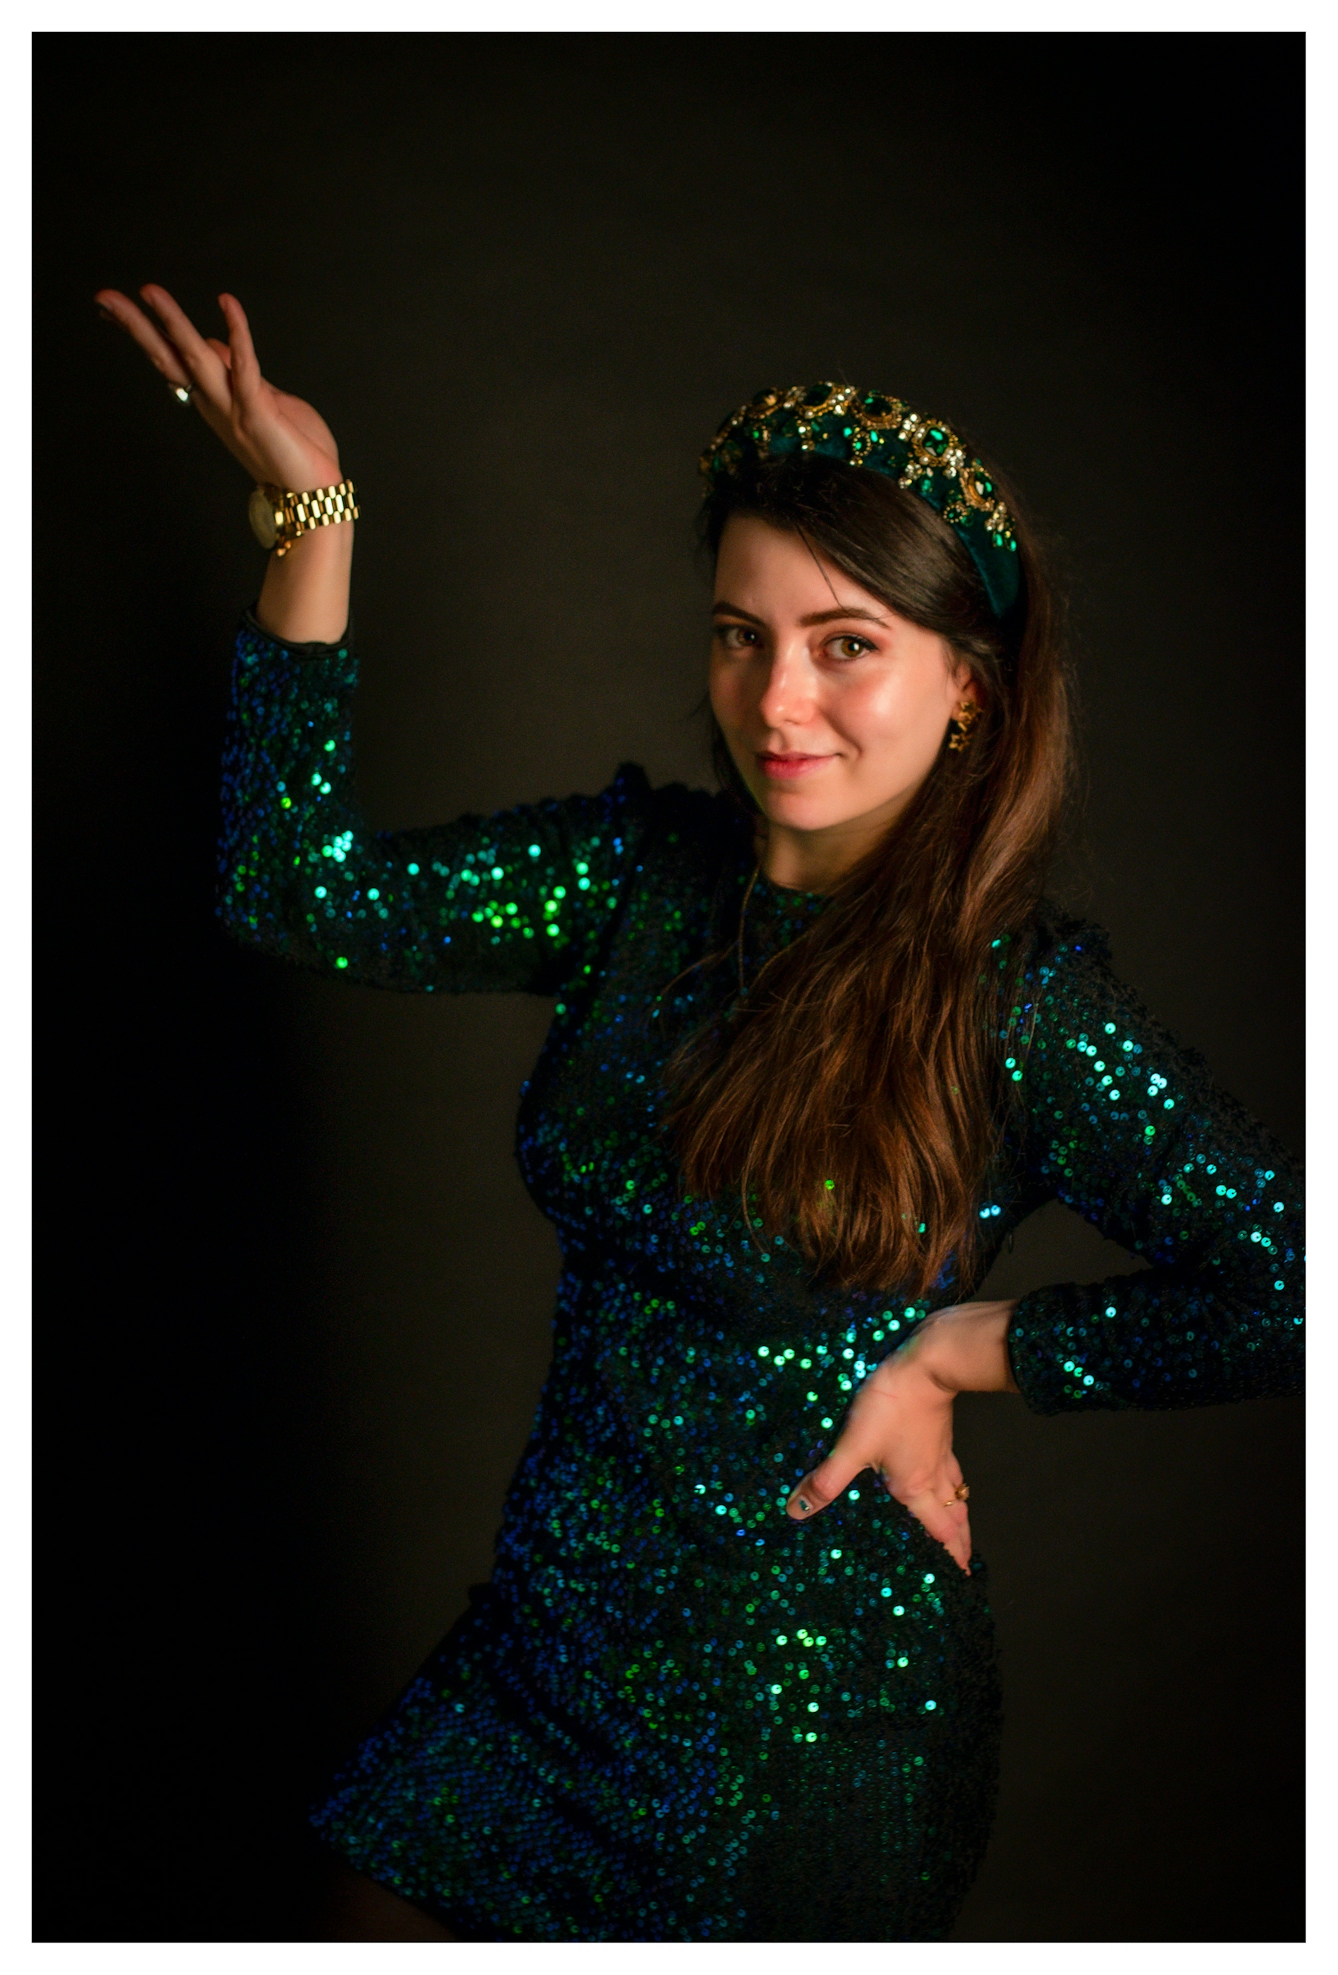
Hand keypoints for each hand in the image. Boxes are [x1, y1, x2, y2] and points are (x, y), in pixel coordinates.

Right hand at [94, 283, 342, 494]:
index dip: (146, 332)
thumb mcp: (265, 400)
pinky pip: (245, 365)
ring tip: (148, 292)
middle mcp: (216, 404)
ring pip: (195, 358)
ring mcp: (233, 408)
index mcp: (215, 401)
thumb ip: (240, 372)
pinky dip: (237, 332)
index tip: (114, 309)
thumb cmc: (297, 451)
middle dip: (136, 326)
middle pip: (169, 358)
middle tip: (104, 297)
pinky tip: (227, 303)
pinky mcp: (258, 411)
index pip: (172, 360)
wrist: (315, 497)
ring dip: (173, 323)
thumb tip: (217, 343)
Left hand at [784, 1299, 1018, 1574]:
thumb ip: (827, 1479)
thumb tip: (797, 1510)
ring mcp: (940, 1454)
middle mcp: (932, 1476)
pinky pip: (951, 1468)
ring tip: (961, 1526)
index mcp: (913, 1488)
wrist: (925, 1365)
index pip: (937, 1532)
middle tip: (965, 1562)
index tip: (960, 1577)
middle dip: (960, 1542)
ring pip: (957, 1493)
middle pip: (954, 1517)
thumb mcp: (852, 1445)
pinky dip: (954, 1483)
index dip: (948, 1555)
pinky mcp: (940, 1433)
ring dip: (959, 1514)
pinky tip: (946, 1475)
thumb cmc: (891, 1406)